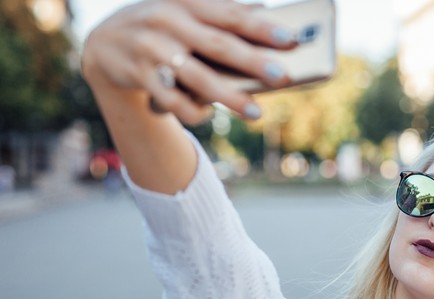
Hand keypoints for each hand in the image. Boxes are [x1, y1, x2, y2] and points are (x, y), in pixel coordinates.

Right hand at [81, 0, 297, 124]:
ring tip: (256, 113)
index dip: (261, 27)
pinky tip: (207, 114)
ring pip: (196, 77)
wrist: (105, 40)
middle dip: (252, 62)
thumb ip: (222, 13)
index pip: (230, 15)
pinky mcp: (138, 74)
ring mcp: (151, 48)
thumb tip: (266, 13)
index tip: (290, 40)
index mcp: (186, 1)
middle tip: (282, 77)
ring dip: (229, 97)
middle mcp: (168, 21)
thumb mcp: (187, 10)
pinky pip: (171, 100)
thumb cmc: (165, 25)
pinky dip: (192, 110)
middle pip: (217, 45)